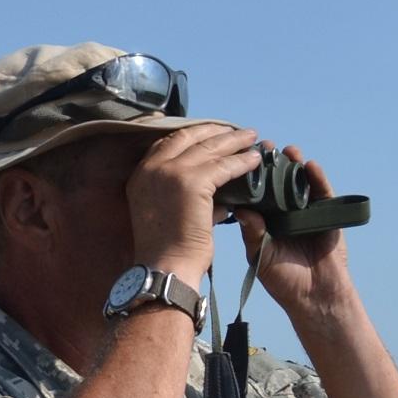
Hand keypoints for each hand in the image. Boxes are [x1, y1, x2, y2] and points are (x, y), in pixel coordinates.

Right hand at [125, 124, 263, 279]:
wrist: (165, 268)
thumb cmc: (168, 251)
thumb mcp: (169, 213)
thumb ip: (189, 197)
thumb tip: (219, 197)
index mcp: (141, 174)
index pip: (168, 143)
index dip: (193, 135)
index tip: (212, 134)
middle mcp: (152, 167)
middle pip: (188, 137)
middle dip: (214, 131)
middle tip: (235, 130)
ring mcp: (171, 172)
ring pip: (208, 148)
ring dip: (233, 141)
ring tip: (250, 137)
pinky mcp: (192, 181)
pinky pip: (223, 166)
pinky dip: (242, 161)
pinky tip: (255, 159)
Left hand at [238, 145, 355, 323]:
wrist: (316, 298)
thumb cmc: (285, 282)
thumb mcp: (261, 257)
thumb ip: (252, 233)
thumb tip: (241, 209)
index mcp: (265, 220)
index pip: (257, 192)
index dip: (250, 174)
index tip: (241, 158)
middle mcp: (285, 212)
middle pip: (278, 181)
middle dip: (272, 163)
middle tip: (265, 146)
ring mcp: (307, 212)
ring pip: (300, 182)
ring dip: (294, 164)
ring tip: (288, 151)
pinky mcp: (327, 216)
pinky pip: (323, 193)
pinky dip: (317, 178)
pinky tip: (310, 166)